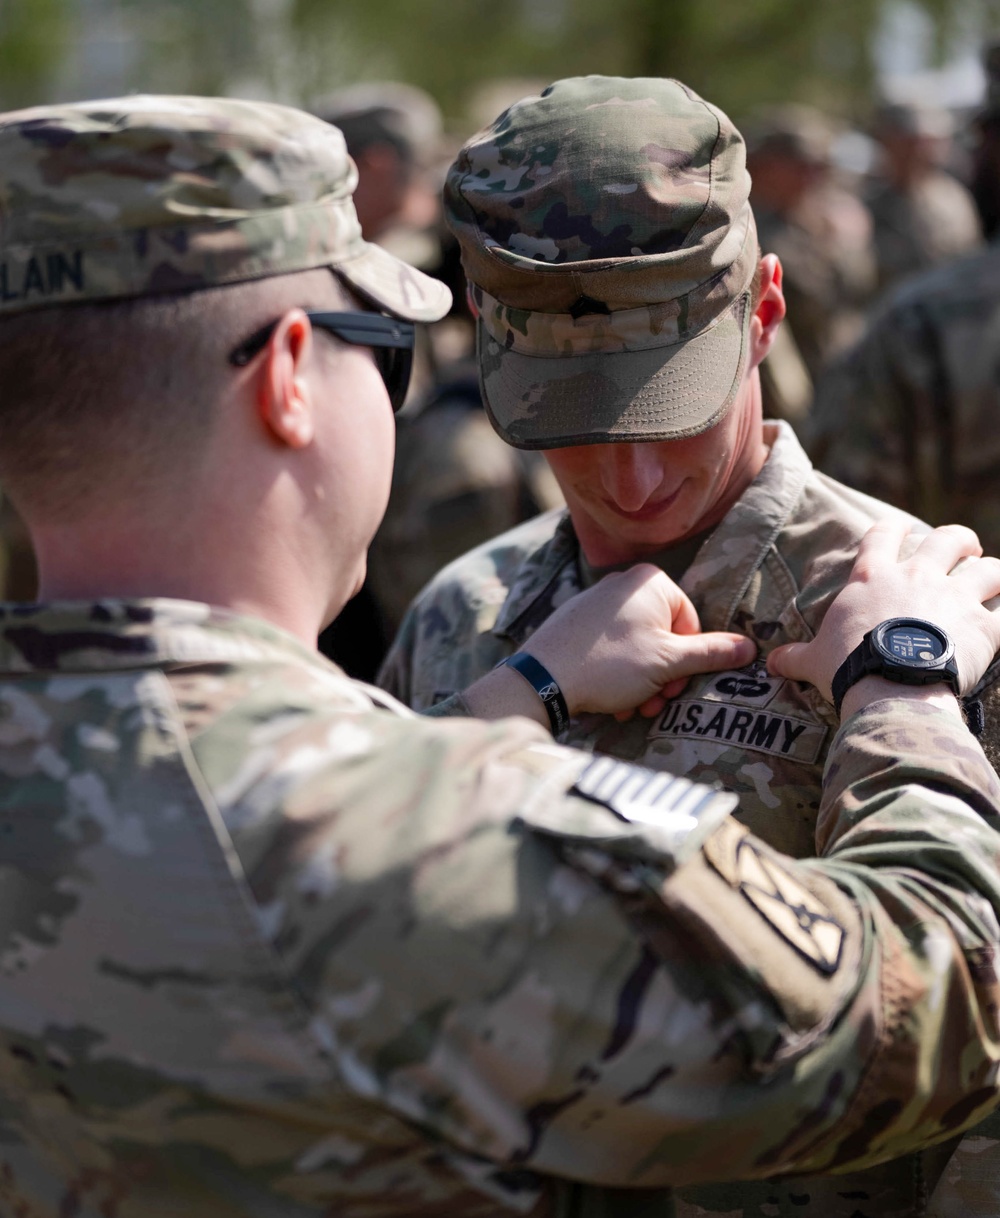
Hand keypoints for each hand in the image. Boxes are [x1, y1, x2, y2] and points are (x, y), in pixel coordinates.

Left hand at [525, 564, 755, 720]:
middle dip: (663, 676)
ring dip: (642, 682)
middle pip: (662, 635)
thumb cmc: (610, 664)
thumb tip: (750, 647)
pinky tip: (610, 699)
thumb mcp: (669, 661)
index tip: (675, 686)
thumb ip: (711, 653)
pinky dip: (616, 674)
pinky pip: (609, 648)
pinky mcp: (574, 623)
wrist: (543, 678)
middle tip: (654, 703)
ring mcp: (595, 602)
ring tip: (631, 708)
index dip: (688, 659)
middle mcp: (621, 583)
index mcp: (650, 582)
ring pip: (636, 646)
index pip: (690, 622)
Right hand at [768, 522, 999, 703]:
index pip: (882, 536)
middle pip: (949, 539)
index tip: (899, 529)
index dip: (892, 529)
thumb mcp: (814, 661)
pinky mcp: (983, 625)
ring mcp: (954, 597)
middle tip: (965, 552)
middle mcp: (918, 576)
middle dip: (960, 542)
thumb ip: (795, 657)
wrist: (890, 687)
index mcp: (873, 578)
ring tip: (995, 580)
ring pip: (989, 569)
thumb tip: (770, 662)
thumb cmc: (848, 668)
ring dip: (995, 573)